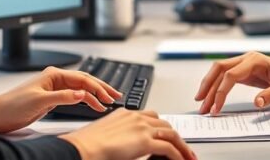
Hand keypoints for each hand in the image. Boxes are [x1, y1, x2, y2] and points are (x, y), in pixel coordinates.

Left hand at [0, 66, 120, 133]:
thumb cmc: (13, 104)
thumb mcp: (40, 100)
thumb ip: (63, 97)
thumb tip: (82, 94)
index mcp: (54, 74)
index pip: (82, 79)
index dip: (98, 88)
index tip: (108, 97)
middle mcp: (56, 79)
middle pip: (85, 82)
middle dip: (102, 88)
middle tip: (116, 96)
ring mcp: (55, 88)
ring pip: (81, 90)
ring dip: (95, 95)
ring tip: (108, 102)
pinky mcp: (53, 98)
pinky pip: (75, 98)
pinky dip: (86, 101)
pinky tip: (93, 105)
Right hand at [62, 109, 195, 159]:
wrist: (82, 149)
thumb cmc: (87, 145)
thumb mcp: (106, 136)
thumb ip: (120, 137)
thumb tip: (126, 147)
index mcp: (125, 113)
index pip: (150, 117)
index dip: (161, 128)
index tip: (168, 137)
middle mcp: (135, 116)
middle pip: (164, 124)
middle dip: (175, 136)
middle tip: (183, 147)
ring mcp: (142, 127)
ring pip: (171, 134)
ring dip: (181, 146)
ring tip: (187, 156)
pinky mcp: (145, 140)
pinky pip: (169, 148)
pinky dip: (178, 155)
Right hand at [195, 51, 269, 114]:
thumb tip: (257, 102)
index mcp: (255, 60)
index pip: (231, 74)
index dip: (220, 91)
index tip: (216, 108)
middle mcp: (247, 58)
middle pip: (219, 69)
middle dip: (208, 87)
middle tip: (201, 106)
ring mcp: (245, 64)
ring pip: (220, 72)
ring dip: (209, 87)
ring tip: (202, 104)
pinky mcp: (245, 71)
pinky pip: (225, 77)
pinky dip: (216, 87)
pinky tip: (212, 97)